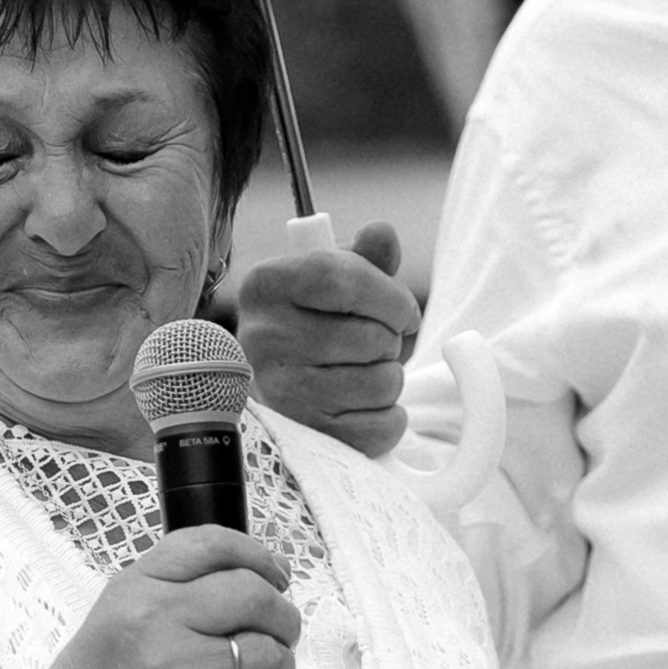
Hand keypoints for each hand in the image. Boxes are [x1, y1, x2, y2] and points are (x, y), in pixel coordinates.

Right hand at [21, 525, 299, 668]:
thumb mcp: (125, 609)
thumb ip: (185, 584)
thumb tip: (274, 569)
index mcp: (139, 585)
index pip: (213, 545)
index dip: (259, 557)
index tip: (276, 577)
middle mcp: (155, 619)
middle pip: (253, 595)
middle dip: (282, 617)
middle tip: (279, 636)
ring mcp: (174, 667)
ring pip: (266, 653)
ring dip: (280, 668)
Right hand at [238, 221, 418, 457]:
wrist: (285, 384)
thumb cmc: (316, 322)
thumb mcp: (336, 280)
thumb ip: (366, 256)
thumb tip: (382, 234)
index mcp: (266, 285)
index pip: (338, 279)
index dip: (389, 295)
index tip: (405, 311)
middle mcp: (262, 337)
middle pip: (368, 336)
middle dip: (392, 340)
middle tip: (377, 344)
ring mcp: (280, 391)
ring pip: (380, 382)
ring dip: (390, 377)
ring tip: (366, 372)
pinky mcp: (305, 434)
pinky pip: (381, 426)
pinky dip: (389, 417)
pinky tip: (365, 406)